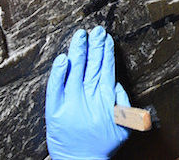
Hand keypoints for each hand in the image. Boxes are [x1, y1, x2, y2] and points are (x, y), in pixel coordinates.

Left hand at [46, 27, 130, 159]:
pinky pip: (55, 88)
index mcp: (106, 101)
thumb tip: (117, 84)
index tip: (106, 38)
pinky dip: (58, 73)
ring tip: (80, 36)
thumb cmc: (103, 147)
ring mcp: (71, 104)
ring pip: (75, 71)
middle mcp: (88, 98)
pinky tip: (62, 59)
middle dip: (95, 46)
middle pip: (92, 66)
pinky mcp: (55, 111)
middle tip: (96, 30)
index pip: (106, 70)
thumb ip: (123, 105)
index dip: (106, 53)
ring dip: (78, 52)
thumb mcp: (123, 128)